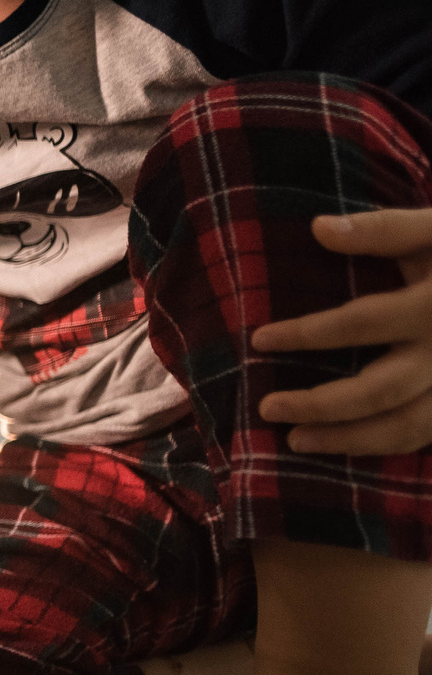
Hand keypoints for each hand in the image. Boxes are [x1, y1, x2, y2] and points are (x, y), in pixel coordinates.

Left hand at [252, 208, 431, 453]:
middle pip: (380, 390)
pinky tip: (343, 444)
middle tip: (268, 408)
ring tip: (296, 441)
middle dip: (321, 405)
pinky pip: (424, 435)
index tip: (259, 340)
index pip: (362, 324)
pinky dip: (381, 445)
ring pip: (405, 426)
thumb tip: (319, 229)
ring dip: (348, 440)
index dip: (307, 334)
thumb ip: (385, 229)